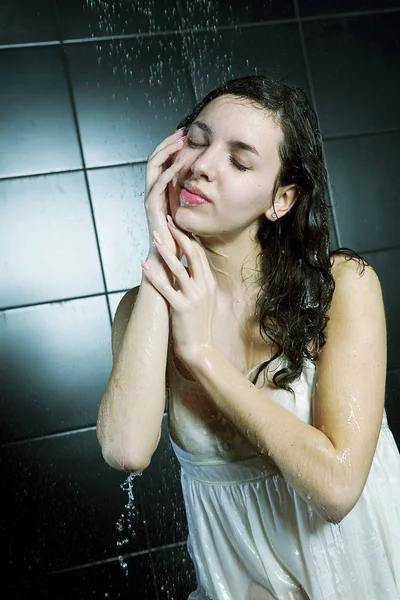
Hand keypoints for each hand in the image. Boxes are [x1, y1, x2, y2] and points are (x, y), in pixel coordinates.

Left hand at [142, 216, 216, 366]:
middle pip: (192, 255)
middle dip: (179, 236)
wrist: (199, 348)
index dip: (188, 237)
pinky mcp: (181, 308)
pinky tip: (144, 265)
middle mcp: (203, 287)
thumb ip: (199, 282)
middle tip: (167, 221)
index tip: (178, 224)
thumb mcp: (205, 299)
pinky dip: (154, 275)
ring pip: (179, 268)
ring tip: (155, 238)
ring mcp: (193, 297)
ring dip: (166, 252)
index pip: (199, 254)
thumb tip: (188, 267)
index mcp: (209, 283)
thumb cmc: (198, 324)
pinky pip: (165, 287)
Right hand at [145, 129, 185, 258]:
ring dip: (166, 152)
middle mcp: (152, 191)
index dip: (171, 147)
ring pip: (153, 166)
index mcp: (159, 191)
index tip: (186, 136)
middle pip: (154, 159)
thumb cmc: (180, 238)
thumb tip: (204, 185)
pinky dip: (168, 173)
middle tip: (183, 132)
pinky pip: (158, 185)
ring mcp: (150, 198)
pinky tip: (180, 165)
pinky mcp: (152, 207)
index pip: (161, 162)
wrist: (168, 258)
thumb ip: (190, 197)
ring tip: (181, 142)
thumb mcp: (187, 211)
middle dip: (168, 143)